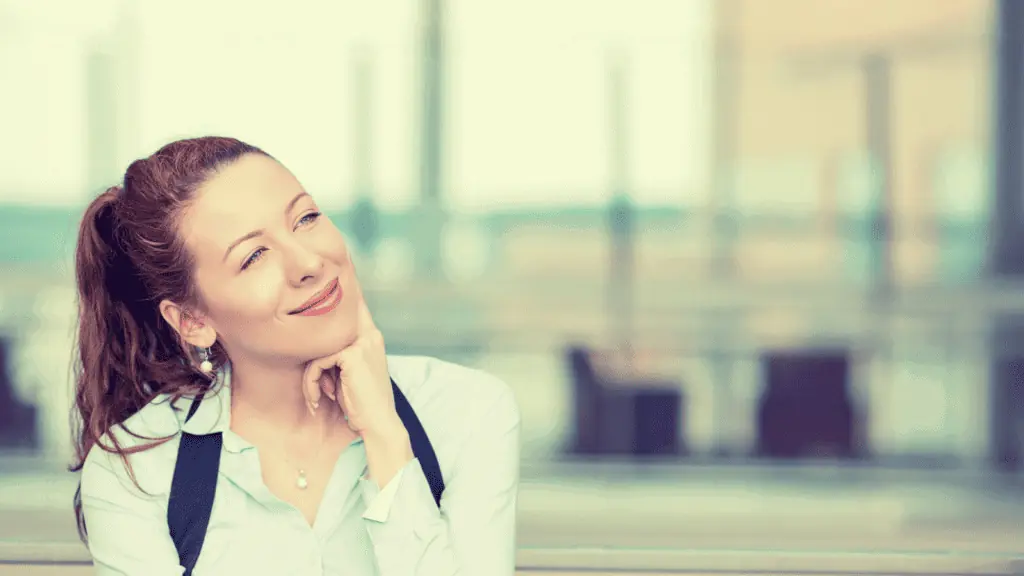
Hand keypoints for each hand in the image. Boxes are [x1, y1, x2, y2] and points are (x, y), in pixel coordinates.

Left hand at [301, 292, 398, 438]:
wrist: (379, 424)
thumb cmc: (362, 404)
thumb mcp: (350, 374)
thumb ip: (340, 355)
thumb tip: (315, 348)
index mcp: (371, 337)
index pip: (356, 305)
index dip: (347, 285)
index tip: (345, 259)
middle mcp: (370, 335)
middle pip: (327, 326)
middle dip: (314, 358)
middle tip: (311, 385)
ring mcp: (363, 342)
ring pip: (318, 349)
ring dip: (312, 378)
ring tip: (317, 398)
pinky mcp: (353, 354)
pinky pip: (317, 362)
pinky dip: (312, 383)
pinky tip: (318, 400)